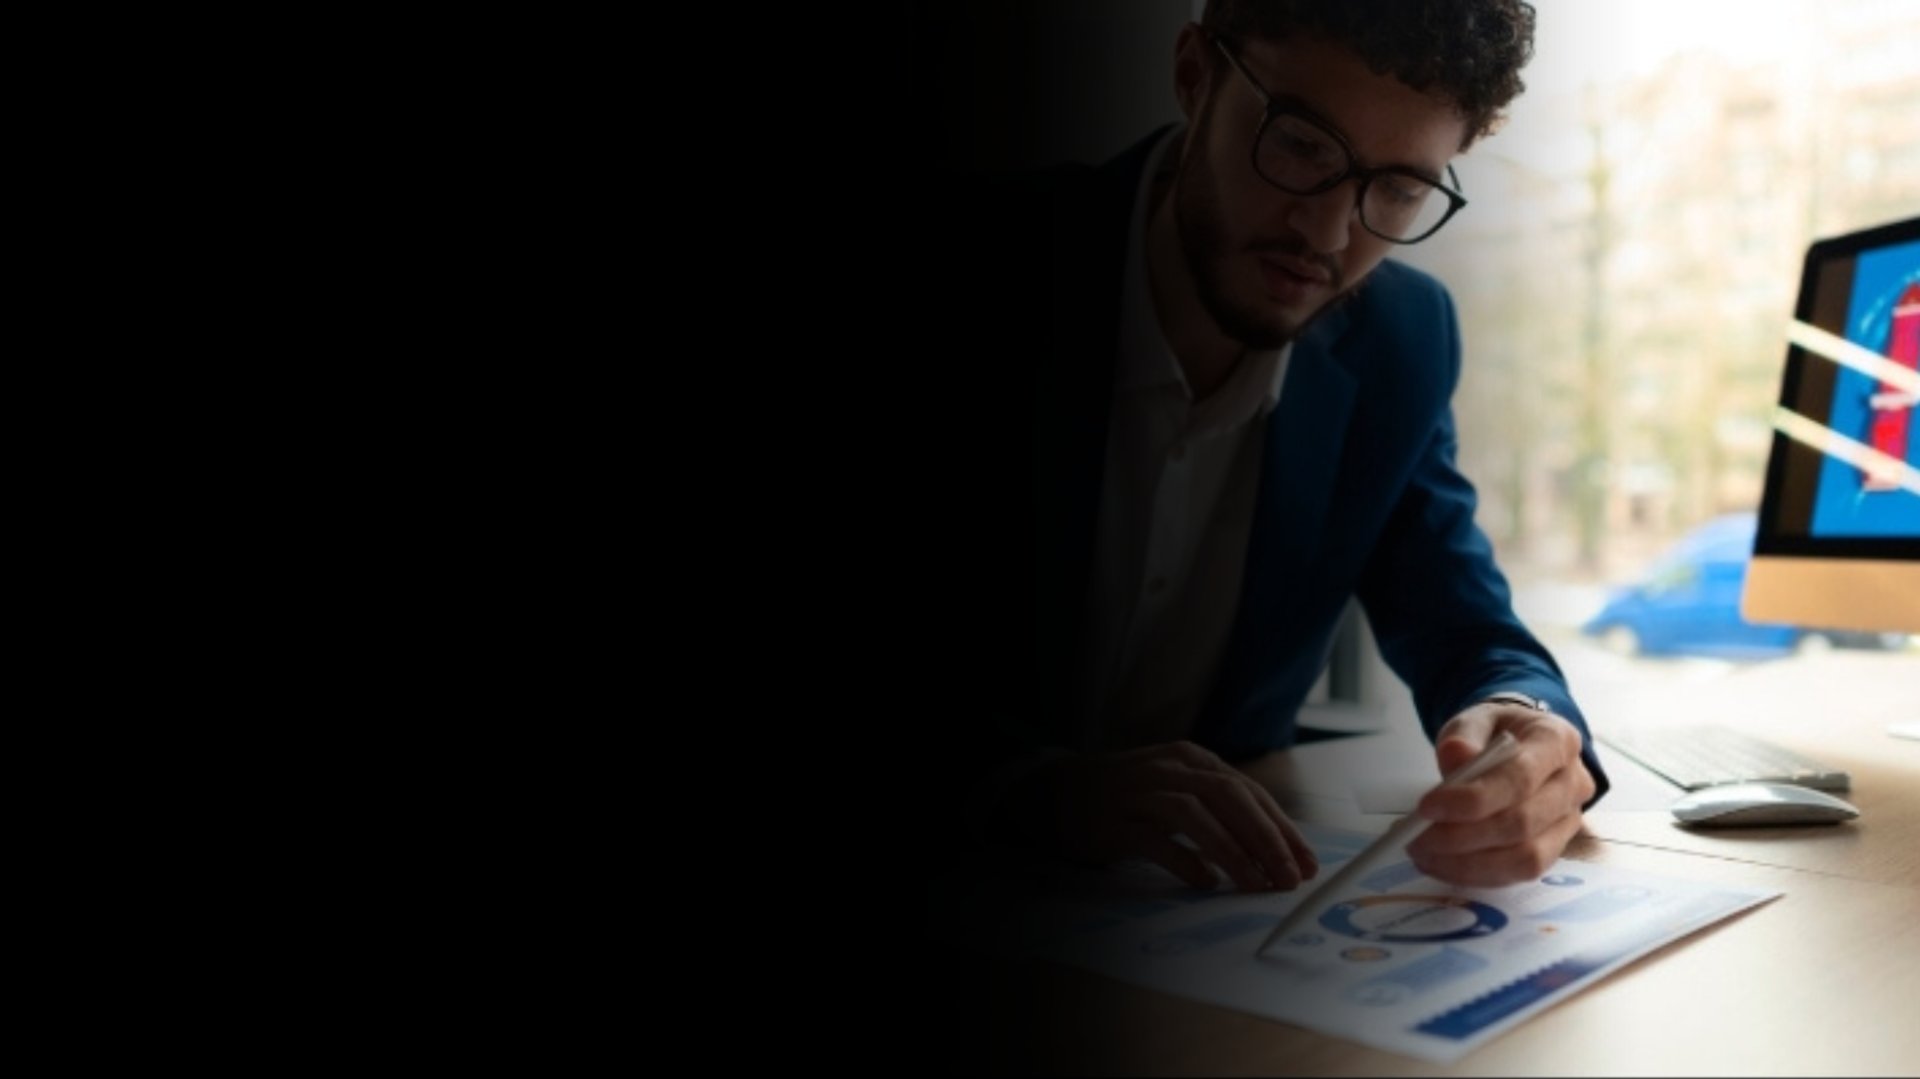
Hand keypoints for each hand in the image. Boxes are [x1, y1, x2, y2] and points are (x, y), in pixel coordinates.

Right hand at [996, 741, 1318, 891]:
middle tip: (1288, 878)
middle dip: (1265, 840)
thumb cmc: (1128, 797)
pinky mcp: (1112, 820)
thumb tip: (1274, 849)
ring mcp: (1138, 791)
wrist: (1056, 792)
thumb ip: (1218, 809)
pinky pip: (1153, 839)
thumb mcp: (1176, 789)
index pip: (1248, 791)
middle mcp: (1169, 768)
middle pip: (1228, 797)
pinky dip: (1183, 859)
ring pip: (1195, 815)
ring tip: (1254, 884)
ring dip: (1231, 851)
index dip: (1281, 828)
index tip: (1306, 864)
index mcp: (1192, 758)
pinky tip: (1205, 882)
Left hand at [1407, 702, 1595, 886]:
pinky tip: (1443, 864)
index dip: (1474, 798)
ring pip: (1525, 858)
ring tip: (1424, 854)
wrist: (1518, 745)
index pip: (1520, 777)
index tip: (1427, 807)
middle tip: (1416, 837)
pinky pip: (1519, 873)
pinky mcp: (1555, 849)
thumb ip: (1465, 736)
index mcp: (1557, 741)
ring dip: (1468, 864)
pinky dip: (1476, 874)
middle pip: (1522, 823)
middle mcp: (1573, 783)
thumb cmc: (1496, 733)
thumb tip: (1456, 757)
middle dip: (1463, 836)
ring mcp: (1569, 821)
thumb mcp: (1475, 720)